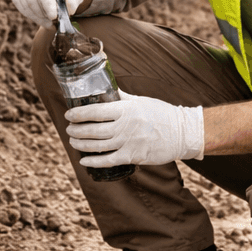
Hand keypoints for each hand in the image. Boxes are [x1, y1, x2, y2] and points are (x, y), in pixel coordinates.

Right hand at [11, 0, 87, 24]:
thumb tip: (70, 9)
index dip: (46, 0)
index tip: (53, 16)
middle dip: (42, 11)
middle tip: (54, 21)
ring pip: (23, 1)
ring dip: (36, 15)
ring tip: (49, 21)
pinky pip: (18, 4)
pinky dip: (29, 14)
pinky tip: (41, 18)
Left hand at [65, 90, 204, 168]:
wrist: (182, 133)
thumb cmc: (161, 114)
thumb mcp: (141, 101)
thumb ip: (122, 98)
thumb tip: (107, 89)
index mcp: (126, 109)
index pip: (96, 111)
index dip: (79, 113)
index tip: (69, 114)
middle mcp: (125, 126)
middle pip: (93, 130)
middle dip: (77, 130)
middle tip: (68, 129)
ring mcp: (129, 142)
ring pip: (98, 145)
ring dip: (81, 144)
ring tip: (73, 141)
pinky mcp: (133, 156)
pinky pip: (109, 160)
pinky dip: (94, 162)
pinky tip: (84, 161)